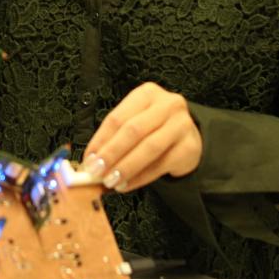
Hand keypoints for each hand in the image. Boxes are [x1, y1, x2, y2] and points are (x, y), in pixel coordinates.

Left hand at [81, 82, 202, 192]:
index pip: (117, 117)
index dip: (100, 140)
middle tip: (96, 172)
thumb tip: (90, 162)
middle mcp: (167, 104)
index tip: (88, 159)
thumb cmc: (154, 128)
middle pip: (133, 130)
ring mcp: (182, 125)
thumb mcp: (134, 123)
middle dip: (112, 154)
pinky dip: (140, 177)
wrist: (188, 137)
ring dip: (126, 167)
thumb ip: (113, 139)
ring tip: (110, 181)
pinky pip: (161, 165)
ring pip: (148, 148)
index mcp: (147, 93)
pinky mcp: (190, 147)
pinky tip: (126, 184)